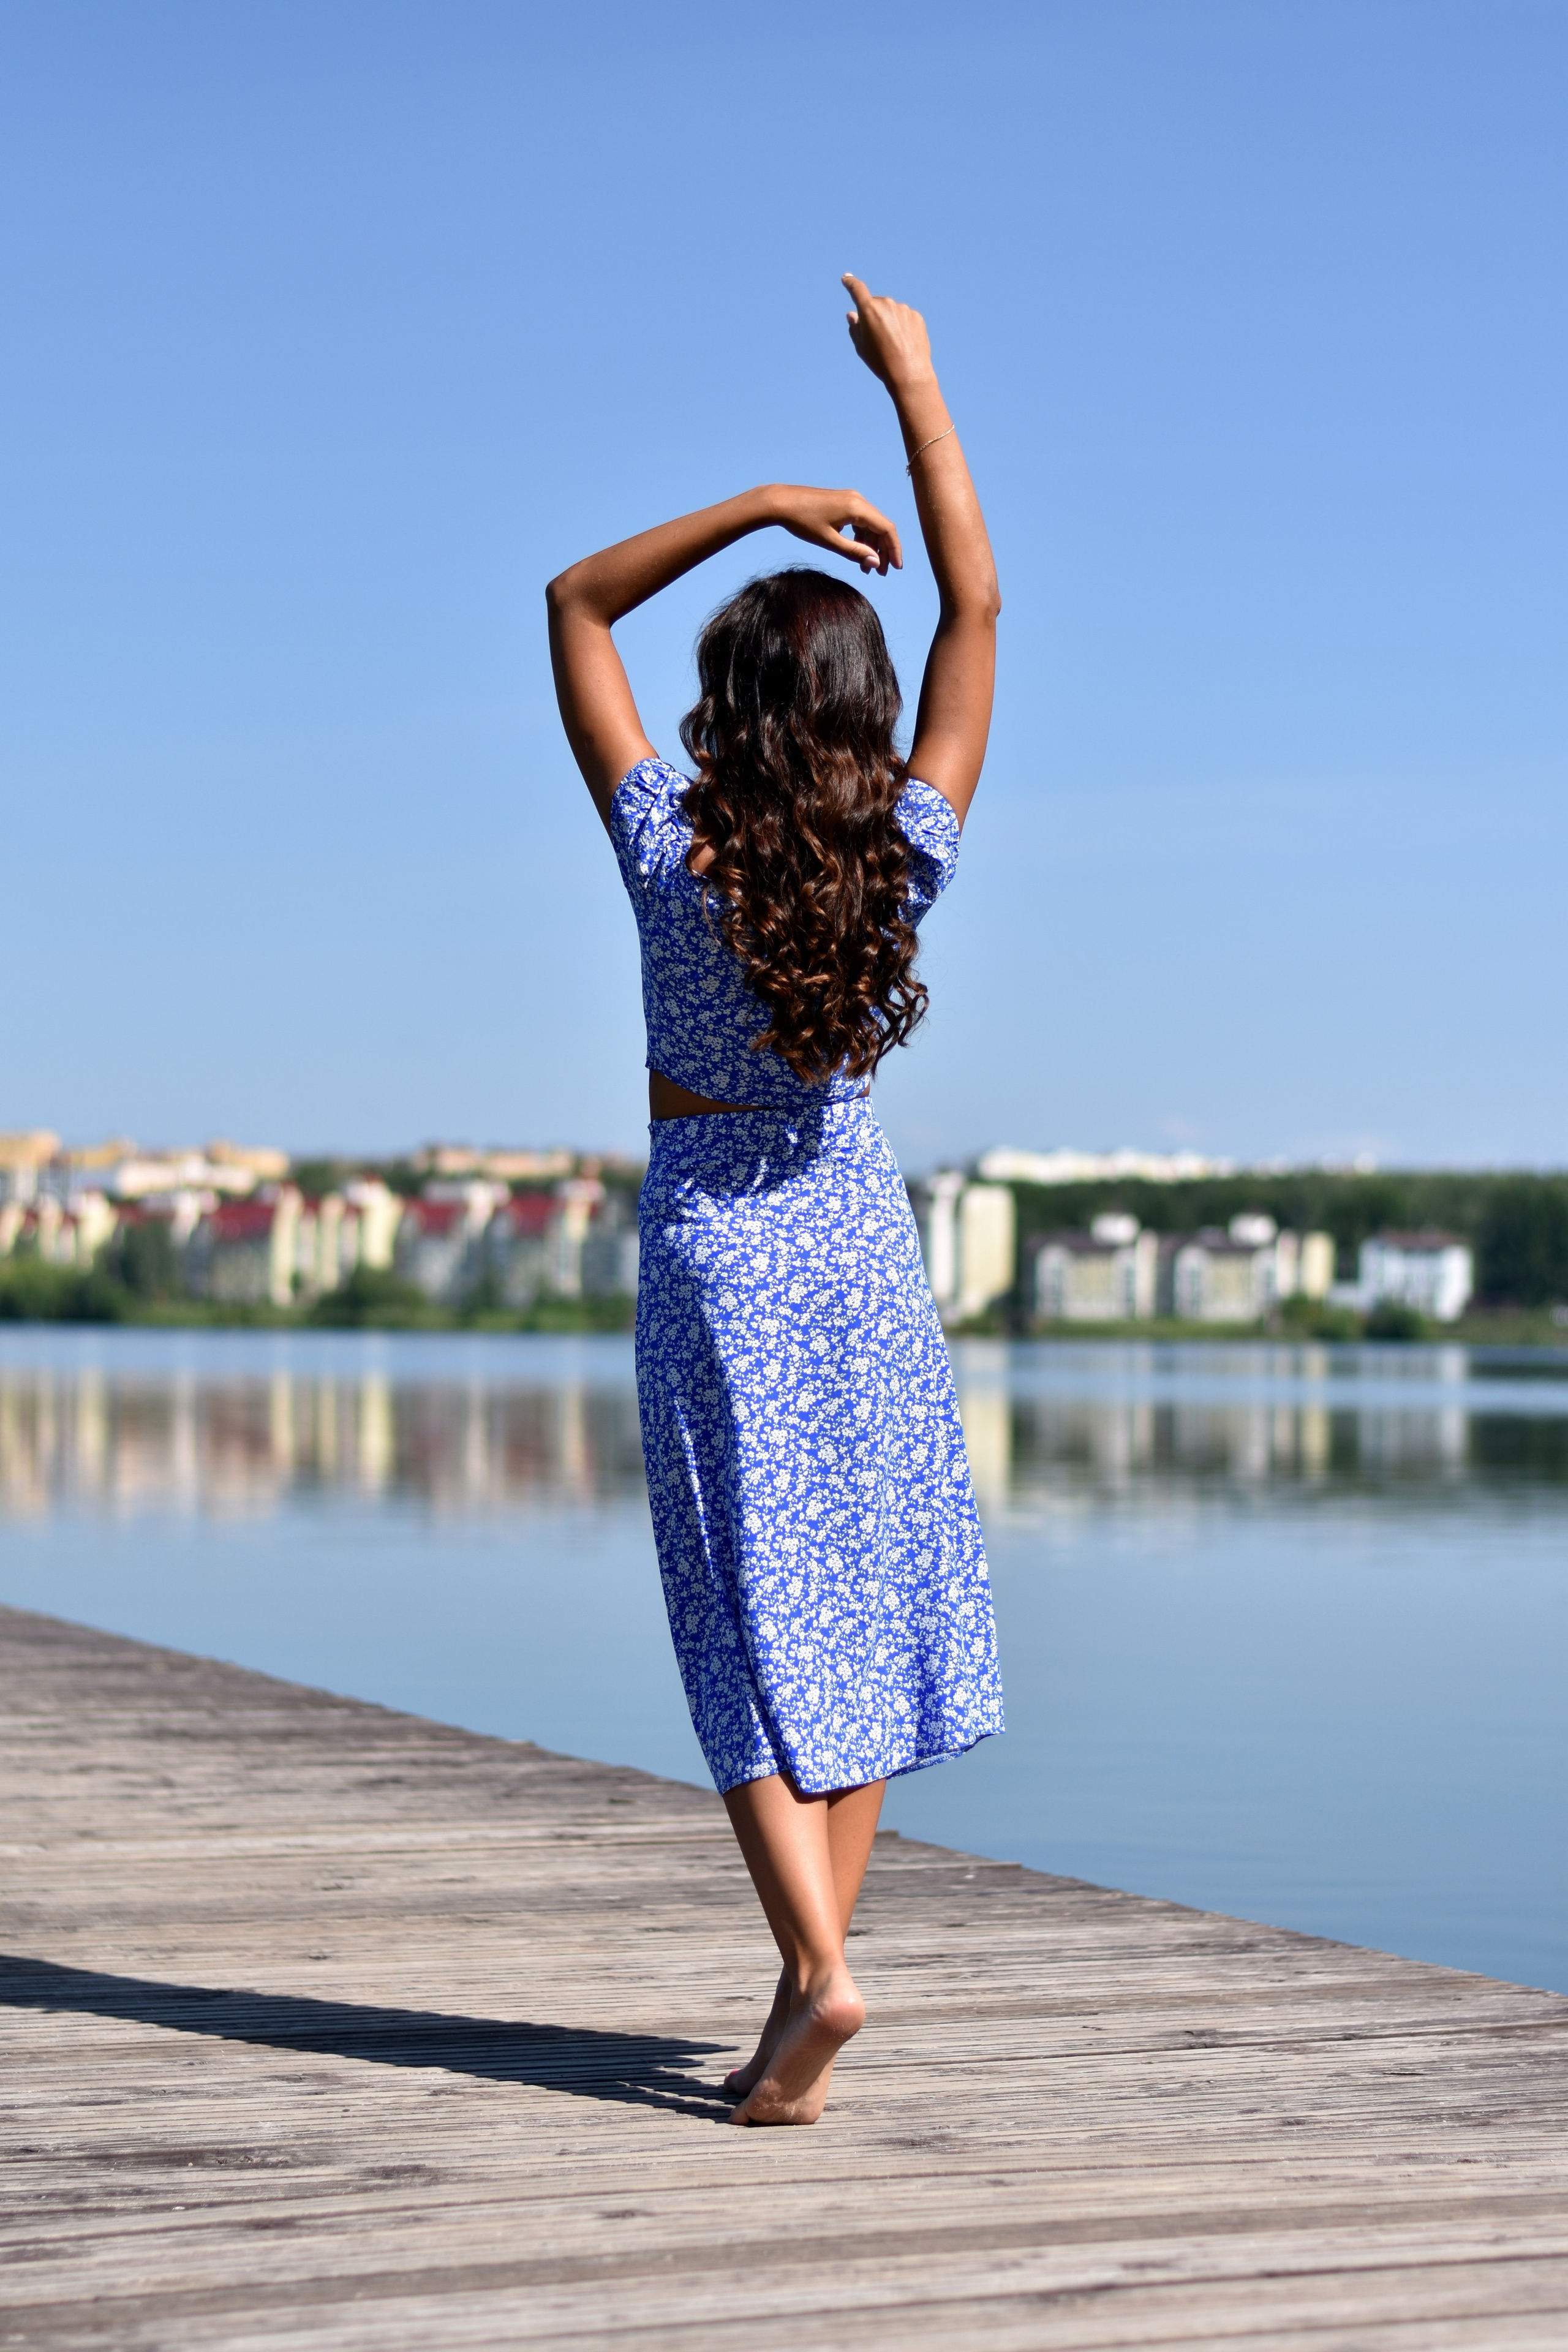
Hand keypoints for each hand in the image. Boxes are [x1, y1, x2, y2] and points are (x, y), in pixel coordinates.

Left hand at [770, 483, 901, 576]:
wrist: (781, 502)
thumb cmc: (802, 521)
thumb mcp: (829, 541)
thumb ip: (854, 552)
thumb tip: (876, 563)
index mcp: (857, 507)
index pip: (887, 529)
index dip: (894, 549)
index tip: (896, 568)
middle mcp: (858, 500)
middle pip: (881, 527)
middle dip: (884, 551)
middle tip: (880, 573)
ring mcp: (851, 500)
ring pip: (870, 525)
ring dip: (872, 546)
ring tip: (867, 568)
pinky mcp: (843, 503)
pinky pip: (860, 521)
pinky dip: (861, 538)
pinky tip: (856, 553)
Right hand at [842, 275, 934, 393]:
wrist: (909, 373)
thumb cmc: (881, 362)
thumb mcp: (861, 347)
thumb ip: (855, 327)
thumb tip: (852, 314)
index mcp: (869, 310)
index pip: (857, 290)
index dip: (850, 283)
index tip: (847, 278)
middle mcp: (886, 304)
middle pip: (876, 304)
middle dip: (873, 314)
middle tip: (876, 338)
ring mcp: (903, 309)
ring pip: (891, 311)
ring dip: (889, 321)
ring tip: (893, 344)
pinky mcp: (916, 316)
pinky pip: (905, 317)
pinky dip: (902, 326)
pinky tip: (904, 343)